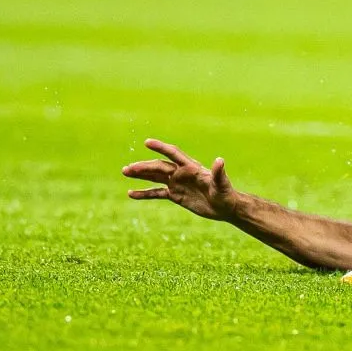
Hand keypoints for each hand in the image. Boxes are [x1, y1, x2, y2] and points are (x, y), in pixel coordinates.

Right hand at [123, 139, 241, 220]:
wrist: (226, 207)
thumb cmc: (226, 194)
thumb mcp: (222, 185)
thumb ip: (219, 173)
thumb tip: (219, 160)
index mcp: (191, 168)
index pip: (173, 154)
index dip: (161, 148)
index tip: (147, 142)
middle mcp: (182, 173)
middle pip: (159, 167)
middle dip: (144, 166)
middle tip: (127, 168)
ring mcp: (177, 184)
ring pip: (155, 177)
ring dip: (141, 175)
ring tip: (125, 172)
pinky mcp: (176, 195)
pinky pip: (157, 193)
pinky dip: (144, 193)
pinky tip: (131, 193)